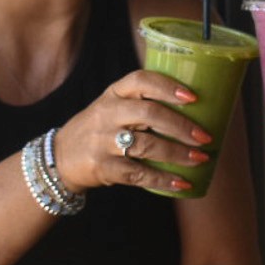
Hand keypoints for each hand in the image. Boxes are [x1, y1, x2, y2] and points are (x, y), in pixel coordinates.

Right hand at [50, 70, 213, 195]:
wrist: (60, 158)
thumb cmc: (99, 129)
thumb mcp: (112, 107)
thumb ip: (142, 104)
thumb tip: (195, 112)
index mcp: (113, 94)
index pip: (141, 80)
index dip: (168, 86)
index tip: (193, 97)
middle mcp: (107, 114)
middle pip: (149, 113)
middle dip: (181, 126)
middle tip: (205, 136)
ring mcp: (103, 141)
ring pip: (147, 145)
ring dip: (178, 154)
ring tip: (200, 159)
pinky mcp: (103, 167)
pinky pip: (138, 174)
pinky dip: (163, 180)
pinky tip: (182, 184)